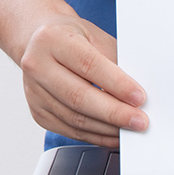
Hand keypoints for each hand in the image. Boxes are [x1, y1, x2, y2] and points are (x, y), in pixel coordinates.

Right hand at [20, 15, 147, 145]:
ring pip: (76, 119)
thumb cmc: (72, 39)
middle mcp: (37, 65)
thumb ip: (115, 63)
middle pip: (79, 97)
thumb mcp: (95, 38)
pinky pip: (72, 131)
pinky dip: (97, 136)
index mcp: (52, 39)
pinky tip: (113, 134)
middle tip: (139, 121)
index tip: (139, 97)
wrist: (39, 43)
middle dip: (115, 113)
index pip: (89, 65)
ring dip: (108, 129)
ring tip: (130, 129)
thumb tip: (138, 95)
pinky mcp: (39, 114)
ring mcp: (34, 92)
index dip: (116, 84)